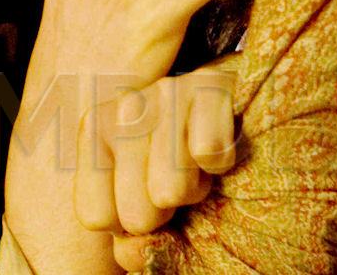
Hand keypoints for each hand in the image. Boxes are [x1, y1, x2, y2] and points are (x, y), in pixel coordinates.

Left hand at [76, 65, 238, 252]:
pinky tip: (218, 145)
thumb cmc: (186, 164)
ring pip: (171, 190)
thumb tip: (129, 251)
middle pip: (136, 213)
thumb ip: (136, 240)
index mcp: (95, 133)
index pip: (96, 217)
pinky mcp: (210, 85)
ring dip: (195, 190)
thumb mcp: (149, 205)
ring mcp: (165, 91)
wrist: (242, 112)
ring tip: (196, 164)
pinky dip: (222, 164)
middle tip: (178, 180)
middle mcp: (123, 108)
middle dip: (165, 211)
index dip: (128, 225)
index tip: (145, 201)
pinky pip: (209, 155)